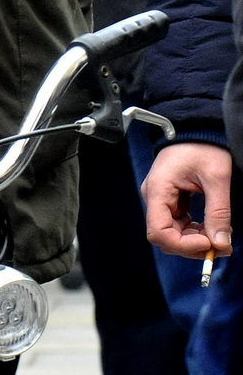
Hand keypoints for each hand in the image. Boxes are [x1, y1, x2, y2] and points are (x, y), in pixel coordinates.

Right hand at [141, 142, 232, 258]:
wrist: (196, 128)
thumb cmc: (202, 146)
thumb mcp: (216, 178)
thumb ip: (218, 212)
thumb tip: (220, 244)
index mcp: (158, 190)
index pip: (159, 232)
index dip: (183, 245)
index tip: (209, 243)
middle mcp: (154, 197)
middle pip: (166, 236)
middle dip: (192, 246)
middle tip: (221, 246)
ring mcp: (160, 198)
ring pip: (173, 233)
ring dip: (195, 241)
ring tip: (220, 237)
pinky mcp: (170, 199)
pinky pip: (178, 224)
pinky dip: (195, 232)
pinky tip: (211, 228)